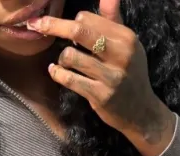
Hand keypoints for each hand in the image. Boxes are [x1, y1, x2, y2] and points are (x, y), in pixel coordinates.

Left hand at [27, 0, 175, 155]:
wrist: (142, 112)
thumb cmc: (130, 75)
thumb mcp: (128, 46)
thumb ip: (113, 21)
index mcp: (126, 38)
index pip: (87, 17)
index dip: (73, 22)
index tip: (68, 30)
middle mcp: (120, 55)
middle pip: (79, 30)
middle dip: (54, 26)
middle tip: (37, 25)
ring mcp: (110, 77)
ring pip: (70, 55)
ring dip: (61, 58)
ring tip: (65, 63)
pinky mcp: (100, 95)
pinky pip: (69, 79)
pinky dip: (57, 73)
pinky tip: (55, 72)